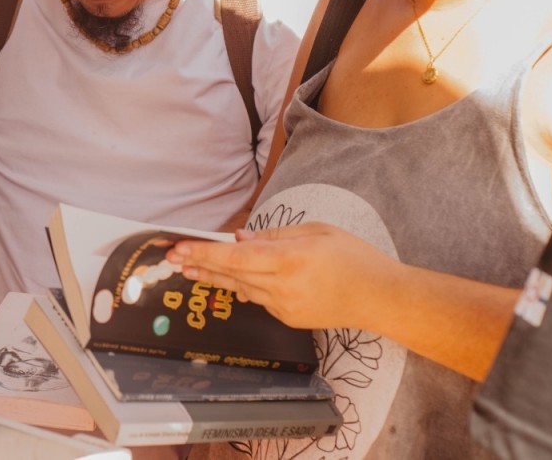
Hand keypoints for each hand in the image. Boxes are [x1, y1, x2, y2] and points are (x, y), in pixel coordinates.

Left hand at [167, 223, 396, 331]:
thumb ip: (275, 235)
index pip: (237, 258)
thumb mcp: (317, 231)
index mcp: (291, 260)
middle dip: (199, 265)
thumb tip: (240, 239)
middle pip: (232, 275)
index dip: (205, 254)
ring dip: (214, 277)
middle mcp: (284, 287)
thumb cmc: (354, 258)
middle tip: (171, 257)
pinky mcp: (288, 318)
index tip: (181, 249)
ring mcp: (285, 307)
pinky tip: (226, 279)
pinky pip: (259, 298)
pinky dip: (243, 286)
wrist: (379, 298)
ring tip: (188, 268)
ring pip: (241, 288)